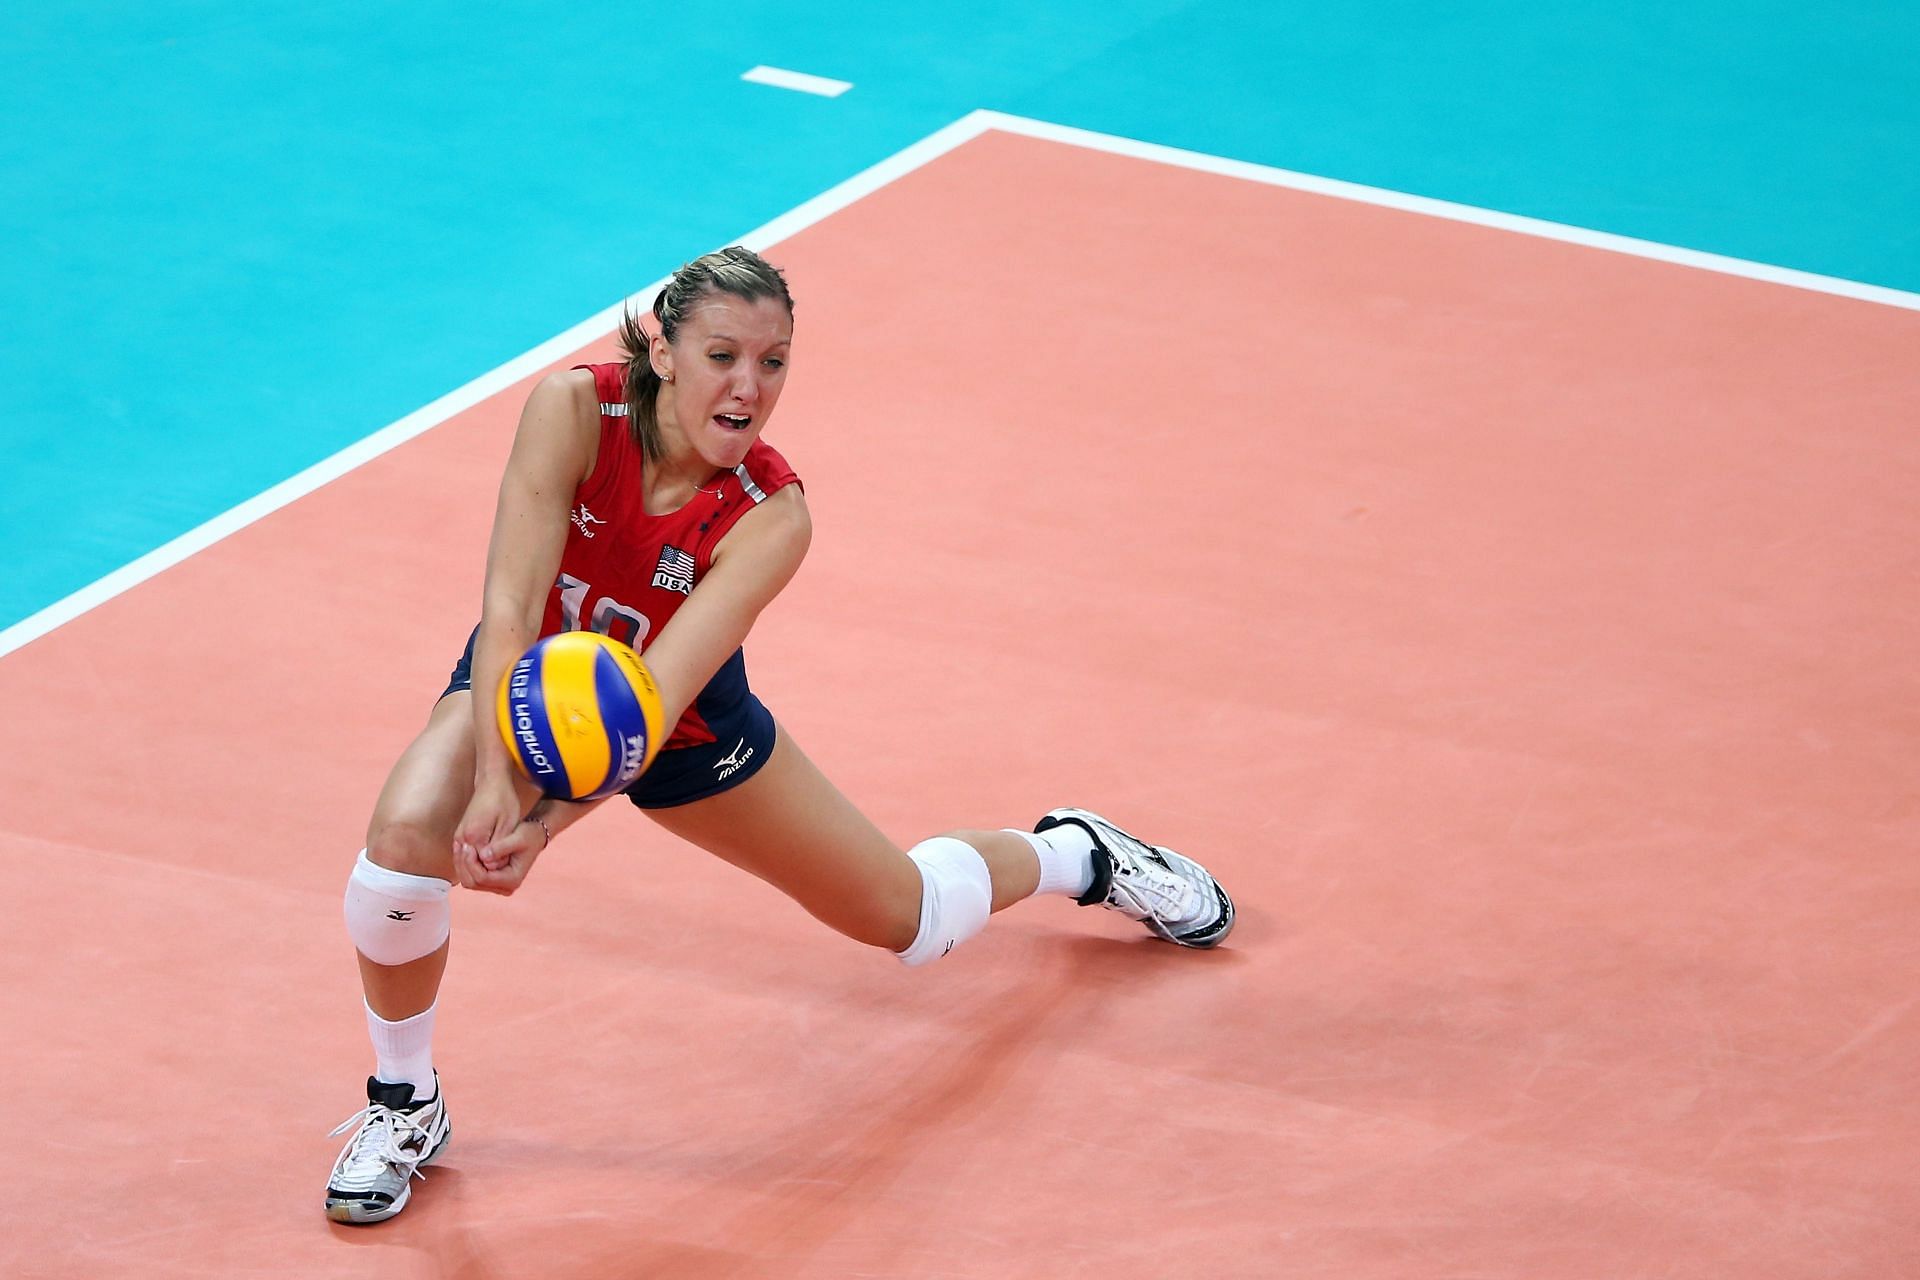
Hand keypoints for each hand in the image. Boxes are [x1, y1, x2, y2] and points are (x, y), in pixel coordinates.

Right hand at [452, 773, 530, 889]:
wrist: (491, 783)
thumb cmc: (503, 801)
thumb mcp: (508, 824)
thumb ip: (499, 847)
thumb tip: (492, 868)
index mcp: (473, 837)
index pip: (481, 868)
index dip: (495, 871)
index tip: (507, 864)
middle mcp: (461, 839)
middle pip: (467, 872)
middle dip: (483, 878)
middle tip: (501, 872)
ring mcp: (458, 838)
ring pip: (462, 868)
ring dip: (477, 873)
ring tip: (496, 871)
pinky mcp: (460, 836)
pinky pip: (462, 860)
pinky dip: (473, 866)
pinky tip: (488, 865)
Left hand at [459, 816, 547, 895]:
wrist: (534, 837)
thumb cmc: (528, 835)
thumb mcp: (519, 837)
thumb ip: (501, 847)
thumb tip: (483, 856)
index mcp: (512, 879)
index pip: (483, 878)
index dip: (471, 863)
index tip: (468, 846)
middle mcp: (505, 887)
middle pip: (473, 883)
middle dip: (464, 865)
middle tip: (462, 845)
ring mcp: (498, 886)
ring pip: (470, 882)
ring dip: (463, 865)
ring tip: (461, 847)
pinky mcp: (492, 881)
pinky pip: (471, 878)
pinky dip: (465, 865)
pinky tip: (463, 850)